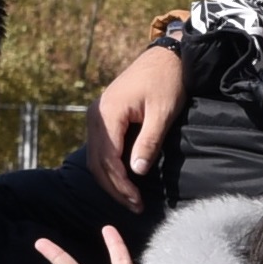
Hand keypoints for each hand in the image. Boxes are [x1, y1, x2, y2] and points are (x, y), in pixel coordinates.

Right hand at [83, 45, 188, 196]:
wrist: (165, 57)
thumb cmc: (167, 82)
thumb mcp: (162, 113)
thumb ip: (148, 142)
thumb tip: (136, 172)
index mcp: (107, 113)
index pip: (108, 159)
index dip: (121, 184)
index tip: (136, 201)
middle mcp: (95, 115)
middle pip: (97, 162)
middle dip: (114, 188)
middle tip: (134, 206)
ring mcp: (96, 116)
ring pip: (95, 157)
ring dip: (110, 180)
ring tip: (130, 199)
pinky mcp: (103, 117)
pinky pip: (100, 148)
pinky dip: (109, 167)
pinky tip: (124, 180)